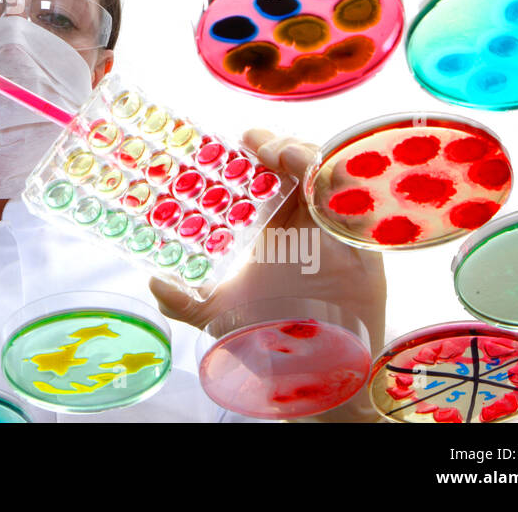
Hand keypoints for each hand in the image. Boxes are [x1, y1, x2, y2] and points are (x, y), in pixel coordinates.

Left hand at [149, 129, 387, 421]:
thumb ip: (185, 302)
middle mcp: (308, 224)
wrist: (314, 376)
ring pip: (331, 178)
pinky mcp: (363, 250)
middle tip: (256, 143)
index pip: (271, 176)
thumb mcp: (221, 316)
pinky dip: (342, 188)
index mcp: (278, 228)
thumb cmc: (274, 339)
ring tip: (283, 156)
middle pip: (301, 167)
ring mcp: (336, 234)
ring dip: (308, 157)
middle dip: (280, 145)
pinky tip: (317, 183)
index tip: (239, 141)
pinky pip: (361, 207)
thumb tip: (154, 282)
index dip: (257, 153)